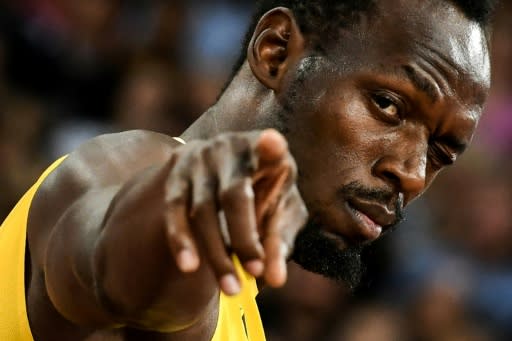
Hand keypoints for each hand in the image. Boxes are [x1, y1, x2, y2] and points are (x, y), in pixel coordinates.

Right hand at [164, 129, 307, 294]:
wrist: (224, 170)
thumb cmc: (263, 193)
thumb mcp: (280, 211)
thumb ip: (280, 240)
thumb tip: (275, 279)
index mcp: (267, 151)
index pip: (271, 147)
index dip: (271, 146)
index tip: (273, 143)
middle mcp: (230, 147)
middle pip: (235, 195)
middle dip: (244, 239)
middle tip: (254, 274)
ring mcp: (199, 158)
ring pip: (202, 209)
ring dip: (215, 252)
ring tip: (230, 288)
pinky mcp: (176, 173)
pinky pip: (175, 209)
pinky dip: (181, 240)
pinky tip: (189, 267)